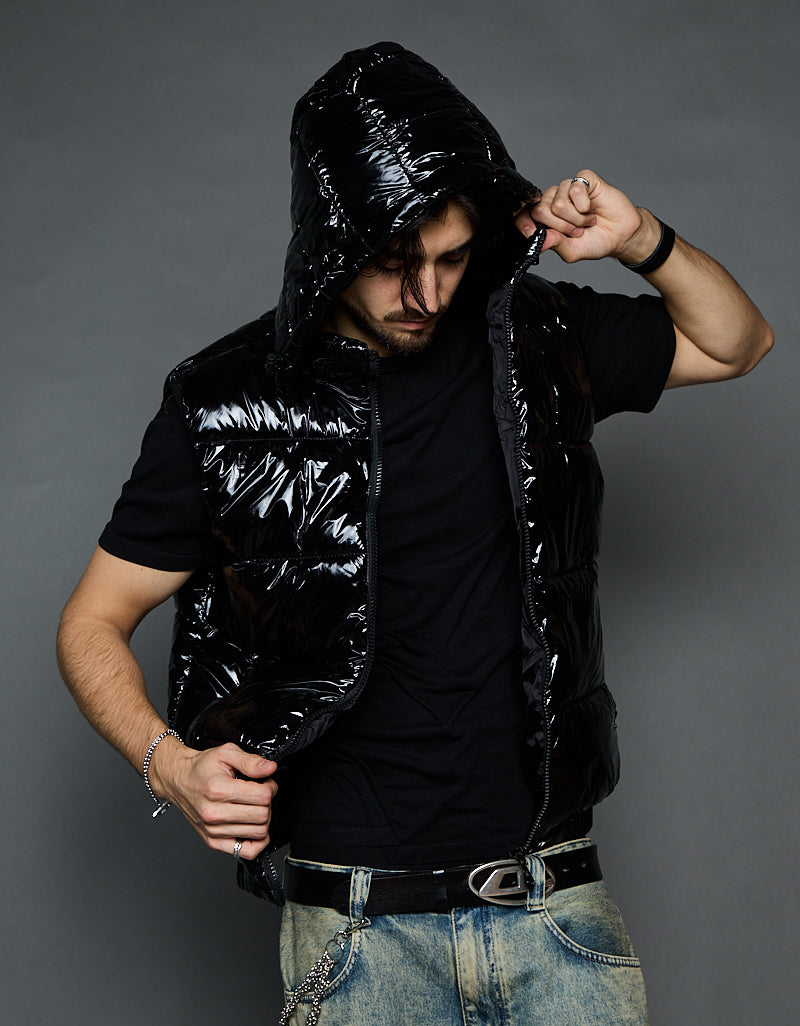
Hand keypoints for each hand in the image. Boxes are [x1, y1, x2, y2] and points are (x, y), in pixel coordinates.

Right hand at [149, 739, 277, 860]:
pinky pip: (246, 852)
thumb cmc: (201, 768)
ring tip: (253, 806)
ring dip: (263, 819)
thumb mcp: (226, 753)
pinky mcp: (213, 842)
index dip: (270, 786)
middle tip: (260, 793)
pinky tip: (253, 826)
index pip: (263, 796)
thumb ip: (251, 761)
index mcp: (218, 790)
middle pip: (262, 815)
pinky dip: (257, 841)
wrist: (178, 780)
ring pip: (258, 833)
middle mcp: (214, 813)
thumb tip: (270, 768)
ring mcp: (213, 831)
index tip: (265, 782)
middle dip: (268, 802)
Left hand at [514, 170, 659, 264]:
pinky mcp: (583, 179)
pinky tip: (591, 208)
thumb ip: (555, 244)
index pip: (525, 215)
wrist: (620, 234)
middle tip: (577, 231)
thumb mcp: (572, 251)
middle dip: (561, 227)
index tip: (530, 233)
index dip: (523, 222)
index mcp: (546, 217)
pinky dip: (584, 205)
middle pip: (541, 210)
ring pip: (558, 203)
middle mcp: (554, 200)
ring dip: (576, 218)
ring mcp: (568, 188)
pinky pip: (575, 189)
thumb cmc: (595, 241)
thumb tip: (539, 240)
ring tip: (587, 221)